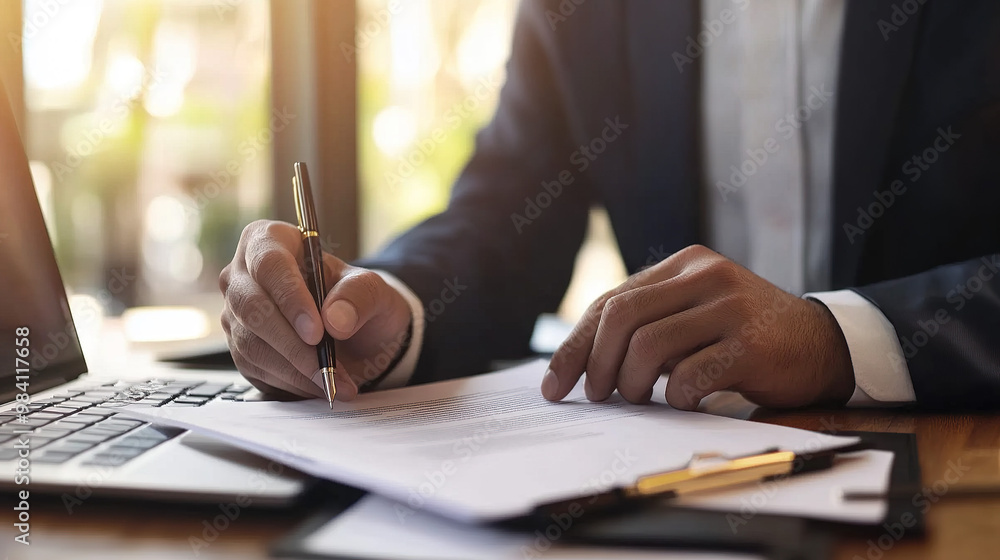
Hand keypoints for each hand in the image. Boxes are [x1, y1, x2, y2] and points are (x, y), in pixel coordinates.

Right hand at [220, 220, 411, 400]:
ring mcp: (236, 312)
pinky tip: (317, 385)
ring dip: (294, 369)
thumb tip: (335, 320)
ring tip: (333, 382)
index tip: (317, 332)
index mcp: (270, 240)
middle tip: (326, 367)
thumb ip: (359, 296)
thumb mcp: (372, 290)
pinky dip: (289, 382)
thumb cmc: (356, 299)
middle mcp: (243, 274)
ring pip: (251, 343)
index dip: (290, 298)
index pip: (270, 264)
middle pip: (252, 306)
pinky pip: (255, 367)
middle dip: (292, 344)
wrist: (355, 332)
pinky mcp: (239, 346)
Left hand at [542, 245, 854, 409]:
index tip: (554, 384)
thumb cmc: (743, 336)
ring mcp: (730, 307)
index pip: (611, 301)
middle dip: (594, 364)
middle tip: (594, 396)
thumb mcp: (694, 316)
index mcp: (684, 265)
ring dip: (630, 383)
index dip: (575, 346)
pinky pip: (690, 375)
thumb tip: (580, 362)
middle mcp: (706, 276)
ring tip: (636, 399)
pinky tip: (681, 400)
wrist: (823, 344)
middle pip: (621, 316)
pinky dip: (674, 396)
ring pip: (649, 345)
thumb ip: (648, 324)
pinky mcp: (752, 344)